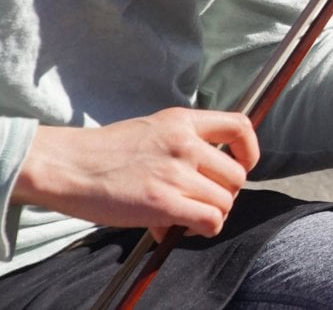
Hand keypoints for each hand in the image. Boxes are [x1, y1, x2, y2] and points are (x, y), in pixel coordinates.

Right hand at [13, 108, 258, 238]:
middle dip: (226, 193)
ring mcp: (175, 173)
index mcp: (181, 121)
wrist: (65, 165)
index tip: (243, 164)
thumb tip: (204, 181)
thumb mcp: (150, 132)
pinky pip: (210, 220)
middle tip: (203, 200)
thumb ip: (182, 149)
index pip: (239, 126)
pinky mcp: (164, 202)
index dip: (250, 150)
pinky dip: (205, 229)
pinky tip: (184, 228)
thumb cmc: (103, 153)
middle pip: (237, 175)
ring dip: (213, 213)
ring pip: (225, 201)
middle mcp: (184, 144)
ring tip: (189, 216)